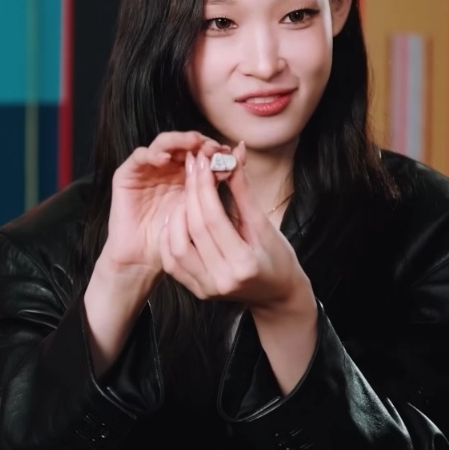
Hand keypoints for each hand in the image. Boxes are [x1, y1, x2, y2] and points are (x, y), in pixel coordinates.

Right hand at [98, 131, 228, 282]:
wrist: (144, 258)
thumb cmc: (176, 239)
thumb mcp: (204, 210)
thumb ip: (219, 183)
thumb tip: (241, 154)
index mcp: (186, 173)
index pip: (200, 150)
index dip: (213, 148)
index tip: (228, 152)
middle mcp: (166, 168)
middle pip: (182, 142)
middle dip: (198, 142)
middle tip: (211, 146)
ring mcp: (147, 169)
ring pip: (163, 143)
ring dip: (178, 141)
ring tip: (192, 144)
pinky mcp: (127, 174)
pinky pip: (139, 156)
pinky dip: (152, 154)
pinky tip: (165, 159)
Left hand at [159, 142, 310, 311]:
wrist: (277, 293)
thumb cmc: (278, 257)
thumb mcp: (265, 224)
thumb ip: (243, 192)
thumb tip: (232, 156)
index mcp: (244, 263)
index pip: (214, 218)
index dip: (204, 187)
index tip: (201, 162)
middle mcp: (222, 279)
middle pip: (194, 229)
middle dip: (191, 193)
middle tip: (192, 168)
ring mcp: (207, 288)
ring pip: (177, 247)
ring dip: (176, 216)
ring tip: (186, 194)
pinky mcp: (197, 292)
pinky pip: (172, 263)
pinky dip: (170, 238)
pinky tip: (177, 219)